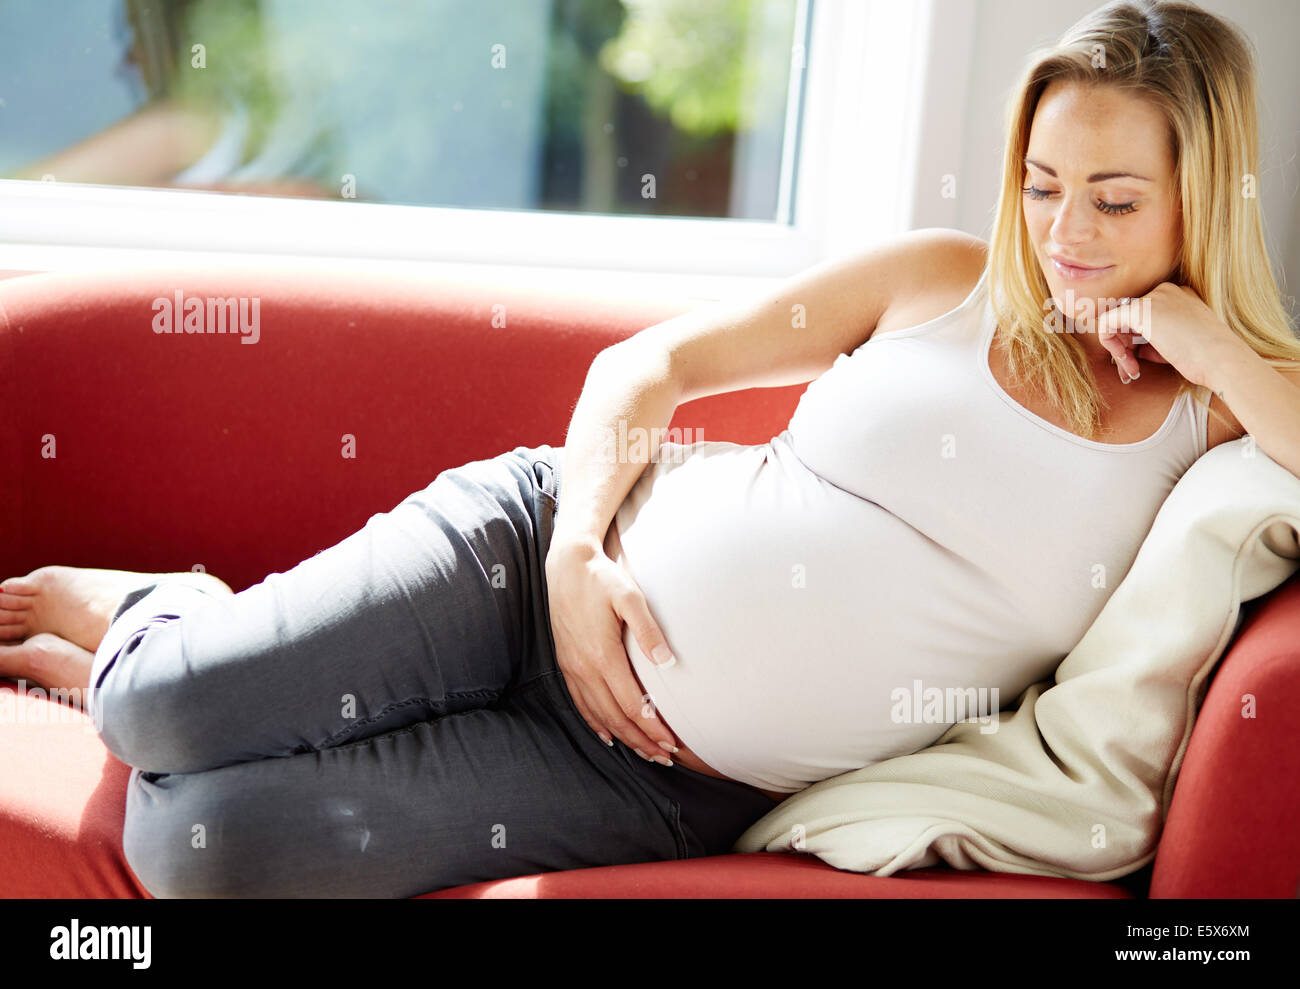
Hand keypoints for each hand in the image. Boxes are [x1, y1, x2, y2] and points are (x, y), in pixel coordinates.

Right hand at [544, 536, 679, 761]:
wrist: (565, 565)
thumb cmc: (601, 578)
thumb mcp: (629, 596)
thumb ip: (648, 630)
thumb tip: (667, 662)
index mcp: (602, 656)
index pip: (631, 705)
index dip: (652, 728)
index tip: (671, 742)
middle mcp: (584, 668)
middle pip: (615, 718)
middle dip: (641, 741)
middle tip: (665, 756)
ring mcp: (573, 668)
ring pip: (598, 715)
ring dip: (622, 737)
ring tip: (645, 752)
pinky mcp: (566, 663)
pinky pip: (580, 703)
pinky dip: (595, 723)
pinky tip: (607, 735)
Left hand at [1095, 282, 1246, 390]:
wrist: (1222, 360)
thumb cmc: (1204, 359)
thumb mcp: (1174, 344)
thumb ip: (1150, 340)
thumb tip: (1125, 346)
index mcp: (1178, 296)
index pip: (1142, 317)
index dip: (1134, 343)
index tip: (1137, 365)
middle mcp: (1165, 291)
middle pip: (1128, 320)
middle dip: (1124, 349)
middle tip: (1130, 373)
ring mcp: (1154, 297)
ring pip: (1117, 322)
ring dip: (1119, 351)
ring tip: (1131, 372)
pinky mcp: (1140, 309)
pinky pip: (1107, 323)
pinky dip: (1110, 344)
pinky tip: (1125, 361)